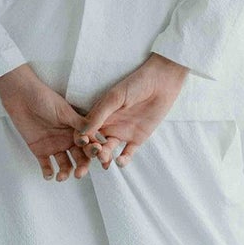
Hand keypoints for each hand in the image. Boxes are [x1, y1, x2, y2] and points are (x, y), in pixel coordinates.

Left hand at [0, 64, 96, 180]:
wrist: (21, 96)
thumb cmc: (44, 98)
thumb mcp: (64, 110)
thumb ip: (79, 123)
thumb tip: (96, 133)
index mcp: (77, 130)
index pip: (89, 145)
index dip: (93, 152)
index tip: (95, 157)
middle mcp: (68, 140)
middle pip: (79, 158)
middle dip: (81, 167)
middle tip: (79, 174)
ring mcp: (55, 146)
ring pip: (65, 165)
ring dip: (65, 172)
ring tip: (61, 177)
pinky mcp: (40, 150)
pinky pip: (46, 165)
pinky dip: (48, 172)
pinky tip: (49, 175)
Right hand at [73, 53, 189, 169]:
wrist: (161, 83)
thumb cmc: (136, 84)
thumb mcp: (114, 98)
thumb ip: (99, 115)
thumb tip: (82, 132)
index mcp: (99, 115)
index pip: (85, 131)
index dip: (81, 139)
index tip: (82, 143)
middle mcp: (108, 125)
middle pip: (94, 143)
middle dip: (92, 151)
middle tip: (96, 153)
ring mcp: (122, 133)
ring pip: (108, 150)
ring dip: (105, 156)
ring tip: (105, 159)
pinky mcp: (136, 139)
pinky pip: (127, 153)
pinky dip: (123, 160)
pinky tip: (120, 161)